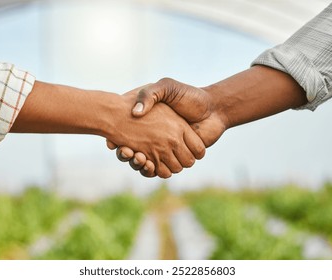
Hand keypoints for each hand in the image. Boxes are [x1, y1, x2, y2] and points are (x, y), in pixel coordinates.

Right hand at [107, 78, 227, 176]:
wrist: (214, 108)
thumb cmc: (190, 96)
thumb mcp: (166, 87)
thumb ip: (150, 94)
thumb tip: (135, 112)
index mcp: (152, 126)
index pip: (130, 137)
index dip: (124, 141)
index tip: (117, 141)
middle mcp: (159, 140)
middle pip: (137, 154)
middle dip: (130, 156)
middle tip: (125, 150)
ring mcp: (168, 151)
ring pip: (147, 164)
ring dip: (139, 164)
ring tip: (137, 155)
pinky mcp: (177, 159)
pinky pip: (160, 171)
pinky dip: (151, 171)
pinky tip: (146, 162)